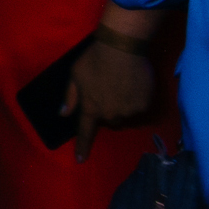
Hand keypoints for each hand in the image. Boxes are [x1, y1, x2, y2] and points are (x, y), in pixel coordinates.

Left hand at [65, 37, 155, 161]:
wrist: (122, 48)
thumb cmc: (94, 59)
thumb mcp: (75, 75)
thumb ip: (71, 97)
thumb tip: (64, 114)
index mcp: (91, 107)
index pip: (85, 131)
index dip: (82, 146)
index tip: (80, 161)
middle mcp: (110, 114)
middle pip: (109, 120)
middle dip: (107, 109)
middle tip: (107, 90)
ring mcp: (129, 111)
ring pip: (125, 115)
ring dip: (122, 105)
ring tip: (122, 84)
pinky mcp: (145, 106)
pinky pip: (140, 108)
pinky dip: (137, 99)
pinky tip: (134, 84)